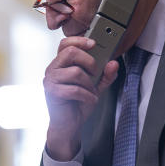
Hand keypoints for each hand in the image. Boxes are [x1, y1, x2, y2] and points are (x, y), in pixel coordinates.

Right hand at [43, 36, 118, 159]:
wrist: (68, 125)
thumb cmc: (78, 103)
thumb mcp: (96, 86)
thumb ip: (105, 75)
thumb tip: (113, 63)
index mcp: (62, 63)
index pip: (66, 43)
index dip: (79, 40)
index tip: (94, 44)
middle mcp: (53, 68)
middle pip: (71, 52)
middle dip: (89, 61)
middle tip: (95, 72)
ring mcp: (50, 80)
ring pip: (75, 72)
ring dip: (89, 83)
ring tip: (90, 91)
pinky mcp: (52, 92)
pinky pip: (74, 89)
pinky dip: (86, 96)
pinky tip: (89, 99)